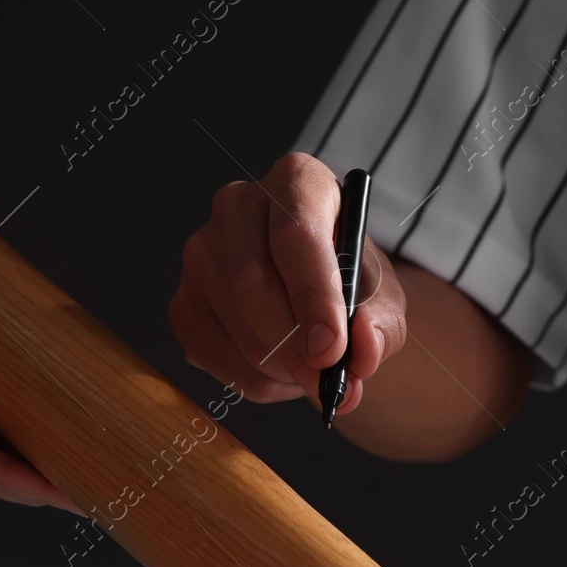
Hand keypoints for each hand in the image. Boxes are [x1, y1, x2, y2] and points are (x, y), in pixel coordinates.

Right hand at [170, 153, 407, 418]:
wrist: (320, 300)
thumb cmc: (353, 287)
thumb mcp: (384, 302)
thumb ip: (382, 326)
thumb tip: (362, 351)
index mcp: (297, 183)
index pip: (296, 235)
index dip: (314, 297)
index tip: (332, 349)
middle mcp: (237, 206)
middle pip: (251, 281)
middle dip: (294, 347)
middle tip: (329, 384)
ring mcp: (200, 253)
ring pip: (233, 324)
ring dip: (280, 369)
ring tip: (312, 371)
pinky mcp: (182, 301)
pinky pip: (211, 354)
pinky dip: (253, 379)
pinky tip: (280, 370)